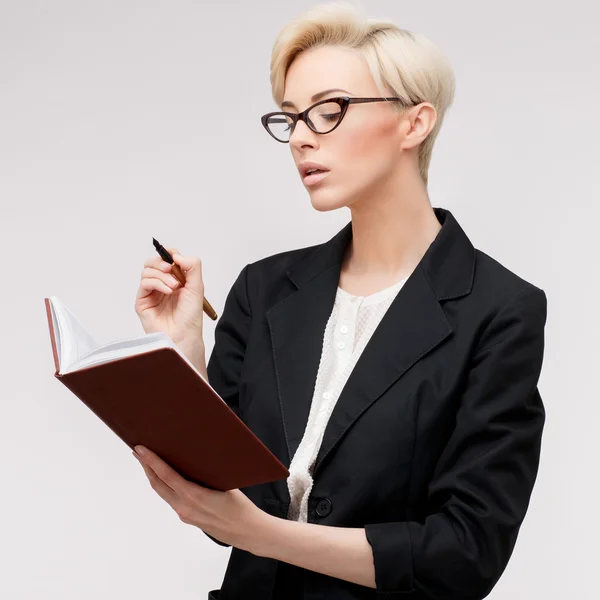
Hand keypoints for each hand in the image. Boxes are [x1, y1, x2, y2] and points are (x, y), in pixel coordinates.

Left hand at [132, 445, 266, 550]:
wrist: (247, 531)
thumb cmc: (240, 507)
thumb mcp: (225, 482)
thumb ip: (207, 472)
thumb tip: (195, 456)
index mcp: (193, 496)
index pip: (166, 475)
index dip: (151, 461)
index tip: (140, 449)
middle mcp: (184, 507)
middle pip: (158, 484)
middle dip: (146, 466)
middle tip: (138, 452)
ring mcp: (184, 514)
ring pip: (163, 493)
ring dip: (154, 477)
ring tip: (148, 462)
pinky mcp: (188, 518)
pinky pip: (171, 499)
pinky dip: (165, 486)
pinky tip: (167, 479)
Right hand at [135, 247, 205, 347]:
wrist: (184, 334)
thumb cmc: (191, 315)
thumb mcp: (197, 286)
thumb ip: (192, 266)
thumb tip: (177, 254)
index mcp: (174, 280)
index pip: (166, 259)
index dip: (168, 254)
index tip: (173, 254)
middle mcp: (161, 285)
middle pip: (152, 262)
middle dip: (161, 262)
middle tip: (171, 269)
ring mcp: (151, 293)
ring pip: (147, 271)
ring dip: (161, 275)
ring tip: (174, 286)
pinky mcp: (142, 301)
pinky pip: (144, 283)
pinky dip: (156, 282)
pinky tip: (167, 290)